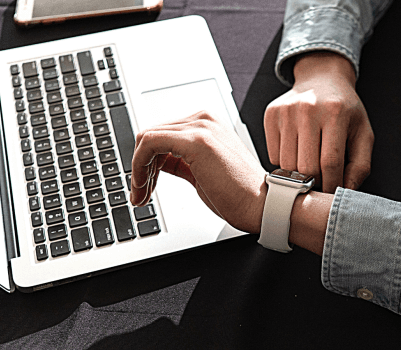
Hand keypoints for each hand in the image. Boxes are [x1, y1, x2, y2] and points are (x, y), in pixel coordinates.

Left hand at [130, 111, 266, 233]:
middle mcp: (204, 119)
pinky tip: (144, 185)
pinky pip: (150, 143)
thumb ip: (180, 162)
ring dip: (137, 169)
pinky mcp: (196, 140)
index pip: (162, 133)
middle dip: (139, 166)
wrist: (262, 205)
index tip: (144, 184)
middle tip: (139, 193)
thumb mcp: (201, 172)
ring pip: (147, 138)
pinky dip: (139, 165)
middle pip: (152, 134)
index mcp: (207, 124)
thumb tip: (155, 163)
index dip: (146, 160)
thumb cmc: (239, 195)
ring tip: (141, 194)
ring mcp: (201, 127)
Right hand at [264, 52, 373, 192]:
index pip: (330, 163)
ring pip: (287, 164)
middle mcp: (309, 108)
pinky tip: (297, 155)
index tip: (332, 193)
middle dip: (315, 183)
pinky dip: (285, 164)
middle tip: (321, 184)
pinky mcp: (271, 115)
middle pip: (306, 166)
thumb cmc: (345, 110)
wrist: (321, 79)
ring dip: (298, 176)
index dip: (332, 185)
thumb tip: (345, 192)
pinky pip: (273, 155)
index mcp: (336, 113)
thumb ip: (360, 166)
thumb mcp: (363, 134)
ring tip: (309, 170)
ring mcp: (286, 111)